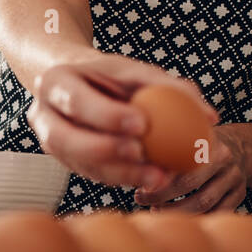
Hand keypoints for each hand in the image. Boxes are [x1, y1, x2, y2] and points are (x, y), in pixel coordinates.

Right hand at [25, 54, 217, 189]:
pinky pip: (91, 174)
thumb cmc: (110, 74)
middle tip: (143, 155)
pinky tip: (152, 180)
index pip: (77, 101)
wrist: (77, 84)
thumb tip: (208, 117)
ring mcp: (50, 142)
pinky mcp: (66, 162)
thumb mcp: (135, 71)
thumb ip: (171, 88)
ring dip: (118, 172)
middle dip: (105, 150)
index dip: (107, 115)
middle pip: (66, 139)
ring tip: (158, 177)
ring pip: (78, 164)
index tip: (142, 124)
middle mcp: (42, 115)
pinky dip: (121, 178)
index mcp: (55, 82)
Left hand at [133, 124, 249, 212]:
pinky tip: (177, 218)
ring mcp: (235, 178)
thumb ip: (165, 142)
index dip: (158, 178)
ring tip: (155, 210)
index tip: (139, 187)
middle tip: (141, 199)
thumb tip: (129, 158)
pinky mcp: (240, 194)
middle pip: (190, 184)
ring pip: (204, 204)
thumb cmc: (198, 142)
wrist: (240, 146)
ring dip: (176, 211)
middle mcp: (224, 159)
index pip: (180, 161)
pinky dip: (196, 219)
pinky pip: (217, 213)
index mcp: (207, 141)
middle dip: (161, 196)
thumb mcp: (187, 133)